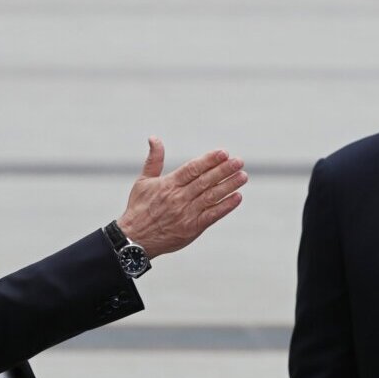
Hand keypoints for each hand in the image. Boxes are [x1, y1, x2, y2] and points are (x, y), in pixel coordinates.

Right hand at [117, 137, 246, 257]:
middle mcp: (178, 197)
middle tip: (239, 161)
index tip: (224, 153)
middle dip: (224, 170)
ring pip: (211, 196)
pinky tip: (237, 197)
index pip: (192, 169)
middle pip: (205, 181)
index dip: (209, 160)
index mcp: (168, 184)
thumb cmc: (139, 208)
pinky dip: (225, 206)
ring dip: (229, 185)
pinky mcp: (192, 228)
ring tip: (243, 176)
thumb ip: (154, 160)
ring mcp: (186, 213)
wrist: (135, 239)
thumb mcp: (143, 181)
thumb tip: (154, 138)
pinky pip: (212, 215)